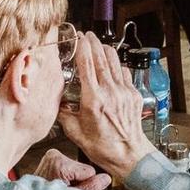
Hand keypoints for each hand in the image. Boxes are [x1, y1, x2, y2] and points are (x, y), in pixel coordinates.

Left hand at [33, 147, 111, 189]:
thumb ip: (90, 188)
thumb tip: (106, 178)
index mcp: (59, 163)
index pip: (89, 172)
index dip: (84, 185)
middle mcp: (54, 155)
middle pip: (83, 169)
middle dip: (78, 182)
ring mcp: (51, 155)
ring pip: (76, 169)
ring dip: (71, 181)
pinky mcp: (50, 158)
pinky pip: (69, 168)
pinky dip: (66, 177)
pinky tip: (56, 185)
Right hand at [56, 32, 153, 181]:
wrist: (128, 155)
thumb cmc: (103, 147)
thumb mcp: (75, 132)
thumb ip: (64, 114)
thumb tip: (57, 102)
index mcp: (93, 99)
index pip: (86, 64)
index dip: (82, 47)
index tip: (78, 37)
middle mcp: (110, 92)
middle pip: (101, 57)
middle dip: (93, 42)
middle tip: (87, 35)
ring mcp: (124, 92)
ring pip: (115, 61)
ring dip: (105, 50)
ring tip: (98, 44)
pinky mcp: (133, 94)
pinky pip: (124, 73)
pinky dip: (117, 65)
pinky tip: (112, 66)